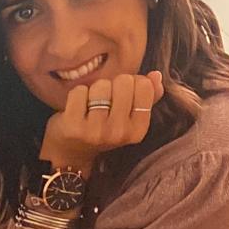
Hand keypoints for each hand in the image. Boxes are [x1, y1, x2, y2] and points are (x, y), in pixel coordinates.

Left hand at [40, 70, 163, 175]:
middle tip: (105, 102)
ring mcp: (96, 131)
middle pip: (123, 82)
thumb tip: (156, 75)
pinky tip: (77, 109)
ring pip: (101, 85)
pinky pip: (79, 91)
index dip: (132, 83)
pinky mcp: (74, 126)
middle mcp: (120, 132)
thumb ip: (147, 96)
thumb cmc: (104, 129)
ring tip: (91, 106)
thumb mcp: (129, 118)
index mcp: (138, 130)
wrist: (72, 153)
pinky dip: (77, 95)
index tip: (123, 95)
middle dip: (113, 86)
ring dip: (94, 90)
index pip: (144, 86)